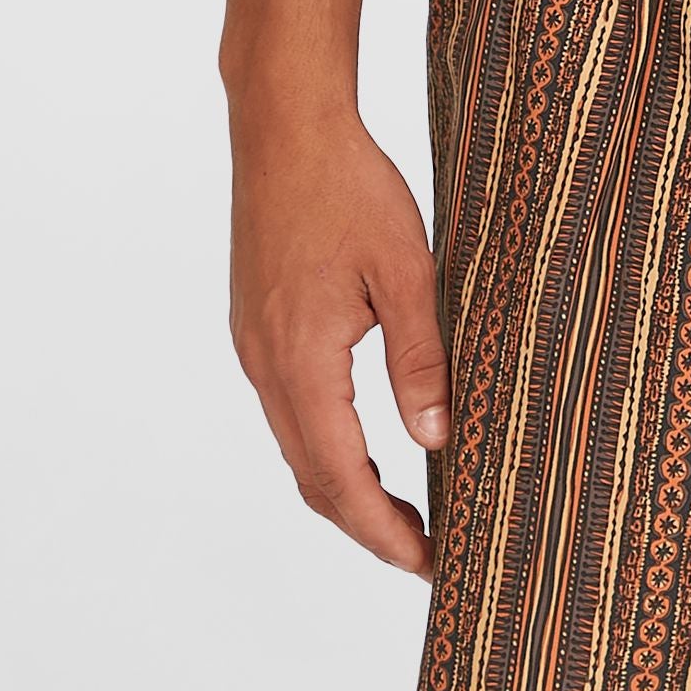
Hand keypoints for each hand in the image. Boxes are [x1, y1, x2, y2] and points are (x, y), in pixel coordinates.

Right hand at [229, 107, 447, 574]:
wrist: (283, 126)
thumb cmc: (348, 186)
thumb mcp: (407, 270)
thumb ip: (420, 357)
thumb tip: (437, 438)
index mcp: (301, 360)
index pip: (341, 477)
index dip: (383, 531)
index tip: (427, 564)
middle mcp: (265, 365)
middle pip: (311, 477)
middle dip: (366, 525)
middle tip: (424, 553)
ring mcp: (253, 346)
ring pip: (297, 446)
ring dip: (346, 486)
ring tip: (404, 509)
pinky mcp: (256, 326)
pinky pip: (289, 409)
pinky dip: (327, 444)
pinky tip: (367, 441)